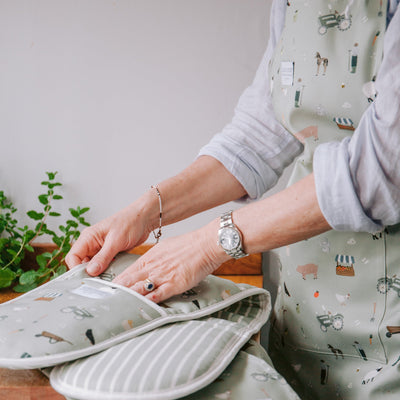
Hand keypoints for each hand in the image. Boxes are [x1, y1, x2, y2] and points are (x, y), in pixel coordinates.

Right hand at [65, 200, 152, 275]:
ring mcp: (101, 249)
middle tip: (98, 282)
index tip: (85, 279)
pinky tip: (115, 273)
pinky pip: (104, 265)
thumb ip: (103, 257)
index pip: (73, 256)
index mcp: (88, 237)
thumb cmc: (130, 222)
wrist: (145, 218)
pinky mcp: (110, 253)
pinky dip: (108, 270)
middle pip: (82, 264)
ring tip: (108, 278)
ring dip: (100, 273)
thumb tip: (90, 271)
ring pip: (93, 266)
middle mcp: (92, 243)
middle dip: (89, 274)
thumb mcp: (116, 241)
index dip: (76, 269)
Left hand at [112, 220, 229, 302]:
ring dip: (128, 299)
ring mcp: (162, 276)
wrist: (205, 244)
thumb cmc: (188, 245)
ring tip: (117, 309)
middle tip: (105, 303)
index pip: (127, 273)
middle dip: (116, 294)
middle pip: (129, 282)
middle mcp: (152, 267)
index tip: (106, 292)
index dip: (115, 283)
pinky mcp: (175, 284)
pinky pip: (158, 295)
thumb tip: (147, 266)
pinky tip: (140, 308)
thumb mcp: (165, 248)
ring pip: (139, 289)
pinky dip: (148, 302)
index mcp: (149, 257)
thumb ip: (154, 259)